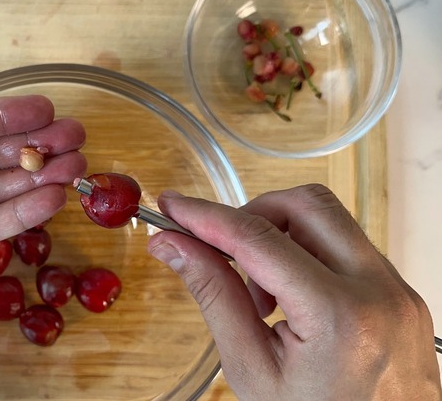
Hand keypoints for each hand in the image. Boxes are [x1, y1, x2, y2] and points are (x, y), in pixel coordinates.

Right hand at [147, 184, 440, 399]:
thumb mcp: (251, 369)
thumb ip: (214, 297)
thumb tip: (175, 248)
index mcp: (338, 316)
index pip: (258, 239)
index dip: (206, 216)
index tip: (174, 207)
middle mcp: (379, 292)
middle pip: (306, 205)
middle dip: (252, 213)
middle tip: (220, 246)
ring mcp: (397, 290)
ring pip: (330, 219)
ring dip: (282, 236)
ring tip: (261, 293)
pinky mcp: (401, 293)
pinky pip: (348, 247)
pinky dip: (308, 256)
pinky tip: (291, 299)